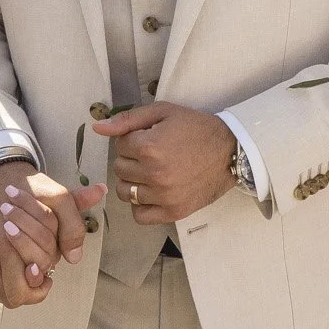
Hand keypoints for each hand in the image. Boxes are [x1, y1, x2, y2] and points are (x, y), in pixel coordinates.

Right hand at [0, 163, 105, 307]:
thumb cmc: (28, 189)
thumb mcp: (59, 198)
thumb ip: (73, 227)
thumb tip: (74, 258)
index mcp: (10, 237)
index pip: (31, 280)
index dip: (43, 279)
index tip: (47, 268)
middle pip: (14, 296)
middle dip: (30, 286)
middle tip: (37, 270)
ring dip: (15, 284)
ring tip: (25, 267)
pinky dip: (1, 278)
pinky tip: (12, 263)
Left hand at [96, 103, 237, 223]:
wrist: (230, 151)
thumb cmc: (196, 128)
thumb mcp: (163, 112)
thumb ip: (127, 120)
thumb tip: (97, 128)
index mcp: (149, 147)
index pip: (120, 146)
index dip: (132, 140)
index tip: (148, 138)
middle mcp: (154, 174)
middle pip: (120, 169)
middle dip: (131, 159)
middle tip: (151, 155)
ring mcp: (163, 196)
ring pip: (125, 192)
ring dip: (133, 181)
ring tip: (150, 173)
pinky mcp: (173, 211)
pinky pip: (139, 215)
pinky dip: (140, 205)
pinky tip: (151, 192)